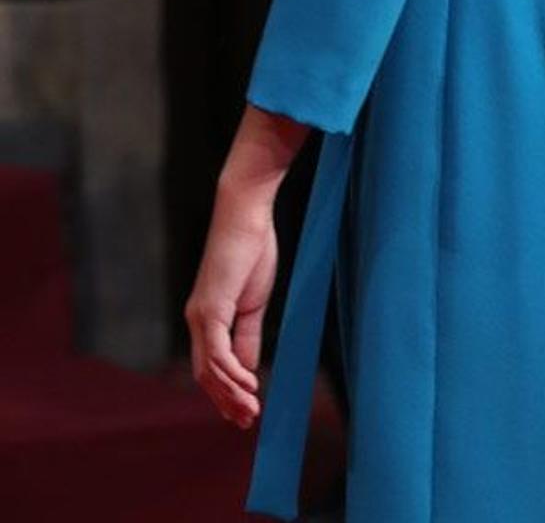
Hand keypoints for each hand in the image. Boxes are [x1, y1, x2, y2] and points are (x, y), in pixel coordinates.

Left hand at [185, 179, 276, 428]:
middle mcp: (197, 319)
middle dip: (226, 401)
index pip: (211, 365)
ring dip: (230, 394)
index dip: (226, 391)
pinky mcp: (211, 309)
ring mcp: (201, 315)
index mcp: (207, 316)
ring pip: (209, 369)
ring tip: (251, 411)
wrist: (246, 215)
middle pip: (206, 374)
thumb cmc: (252, 249)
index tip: (246, 410)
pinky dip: (231, 374)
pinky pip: (218, 353)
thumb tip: (248, 369)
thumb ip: (248, 336)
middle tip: (247, 422)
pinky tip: (249, 386)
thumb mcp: (253, 302)